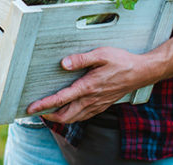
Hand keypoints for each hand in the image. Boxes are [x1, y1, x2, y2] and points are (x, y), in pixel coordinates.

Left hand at [27, 46, 156, 122]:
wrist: (141, 72)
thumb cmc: (121, 61)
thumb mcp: (101, 54)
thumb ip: (81, 59)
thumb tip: (64, 63)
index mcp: (88, 87)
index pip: (61, 99)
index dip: (44, 104)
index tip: (31, 107)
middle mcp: (91, 99)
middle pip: (65, 115)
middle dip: (48, 116)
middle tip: (35, 111)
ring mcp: (97, 104)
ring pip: (74, 118)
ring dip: (59, 117)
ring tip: (47, 112)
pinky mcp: (102, 105)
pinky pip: (84, 116)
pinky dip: (72, 116)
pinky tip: (68, 110)